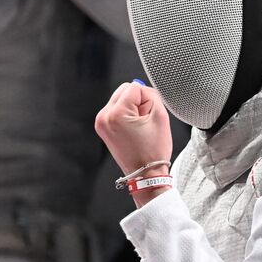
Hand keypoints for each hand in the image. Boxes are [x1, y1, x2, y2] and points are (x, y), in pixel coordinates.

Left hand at [95, 81, 173, 201]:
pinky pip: (117, 109)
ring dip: (132, 108)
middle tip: (144, 121)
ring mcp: (101, 122)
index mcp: (116, 113)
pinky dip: (127, 115)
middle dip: (138, 102)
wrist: (146, 174)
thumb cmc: (153, 151)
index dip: (148, 99)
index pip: (135, 87)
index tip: (149, 117)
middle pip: (125, 90)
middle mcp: (104, 116)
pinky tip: (133, 129)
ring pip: (121, 99)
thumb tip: (141, 88)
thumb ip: (152, 95)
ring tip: (139, 127)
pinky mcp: (103, 127)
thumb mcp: (160, 116)